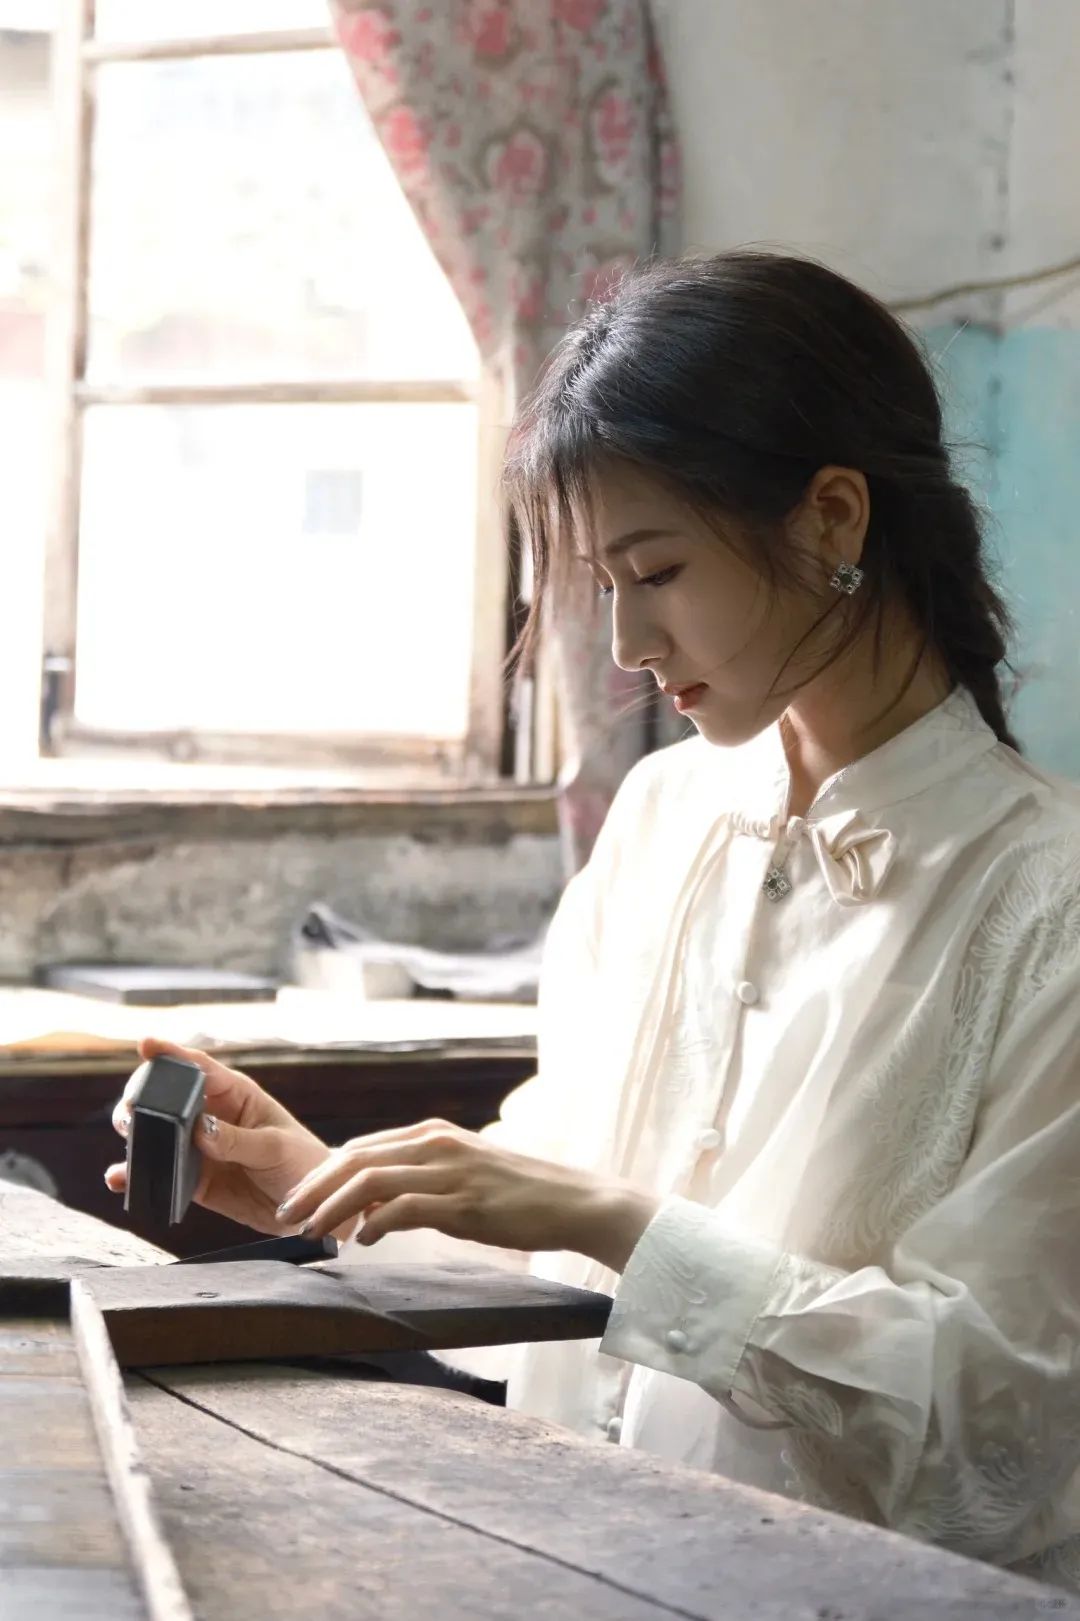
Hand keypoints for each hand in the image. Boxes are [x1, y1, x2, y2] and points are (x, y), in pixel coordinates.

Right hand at [105, 1037, 331, 1234]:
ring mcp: (199, 1148)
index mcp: (236, 1094)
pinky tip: (120, 1178)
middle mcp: (212, 1116)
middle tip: (132, 1110)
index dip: (172, 1053)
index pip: (200, 1068)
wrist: (309, 1209)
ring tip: (129, 1138)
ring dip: (136, 1135)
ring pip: (157, 1135)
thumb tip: (198, 1130)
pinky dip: (137, 1175)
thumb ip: (237, 1140)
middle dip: (144, 1097)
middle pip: (168, 1098)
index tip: (146, 1044)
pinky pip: (160, 1174)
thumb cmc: (301, 1162)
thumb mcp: (275, 1147)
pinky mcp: (193, 1180)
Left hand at [276, 1118, 660, 1270]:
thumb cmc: (515, 1193)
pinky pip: (405, 1208)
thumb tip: (367, 1205)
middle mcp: (436, 1143)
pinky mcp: (464, 1202)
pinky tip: (361, 1241)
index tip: (296, 1199)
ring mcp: (451, 1171)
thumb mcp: (461, 1174)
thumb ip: (417, 1180)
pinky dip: (374, 1223)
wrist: (572, 1199)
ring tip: (312, 1232)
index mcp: (432, 1134)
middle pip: (354, 1159)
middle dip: (313, 1188)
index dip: (321, 1174)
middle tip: (285, 1215)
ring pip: (370, 1180)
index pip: (359, 1148)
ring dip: (333, 1207)